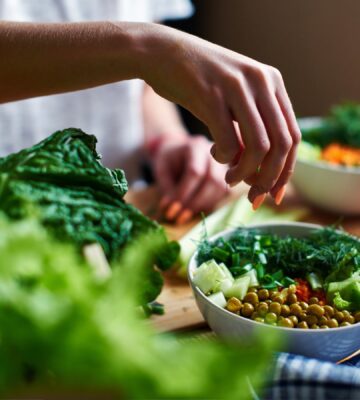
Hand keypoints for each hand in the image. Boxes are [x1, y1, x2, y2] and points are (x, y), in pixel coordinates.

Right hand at [140, 24, 300, 207]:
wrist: (162, 53)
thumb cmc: (198, 82)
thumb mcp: (233, 100)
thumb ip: (250, 129)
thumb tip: (262, 173)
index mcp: (271, 82)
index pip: (292, 135)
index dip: (286, 170)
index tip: (274, 193)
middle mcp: (261, 81)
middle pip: (281, 144)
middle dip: (270, 178)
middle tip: (254, 196)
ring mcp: (237, 86)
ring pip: (259, 147)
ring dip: (246, 174)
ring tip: (230, 179)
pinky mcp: (212, 95)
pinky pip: (228, 142)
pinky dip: (224, 159)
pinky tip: (213, 154)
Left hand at [152, 135, 228, 223]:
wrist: (178, 151)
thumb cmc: (169, 160)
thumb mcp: (161, 171)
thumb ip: (167, 189)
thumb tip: (171, 210)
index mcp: (195, 147)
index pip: (194, 172)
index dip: (183, 193)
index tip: (172, 209)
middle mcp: (214, 154)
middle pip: (212, 180)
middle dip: (196, 202)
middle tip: (179, 217)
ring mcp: (224, 164)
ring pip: (221, 188)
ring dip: (203, 206)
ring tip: (185, 215)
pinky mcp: (227, 176)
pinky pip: (224, 193)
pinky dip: (210, 204)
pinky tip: (196, 209)